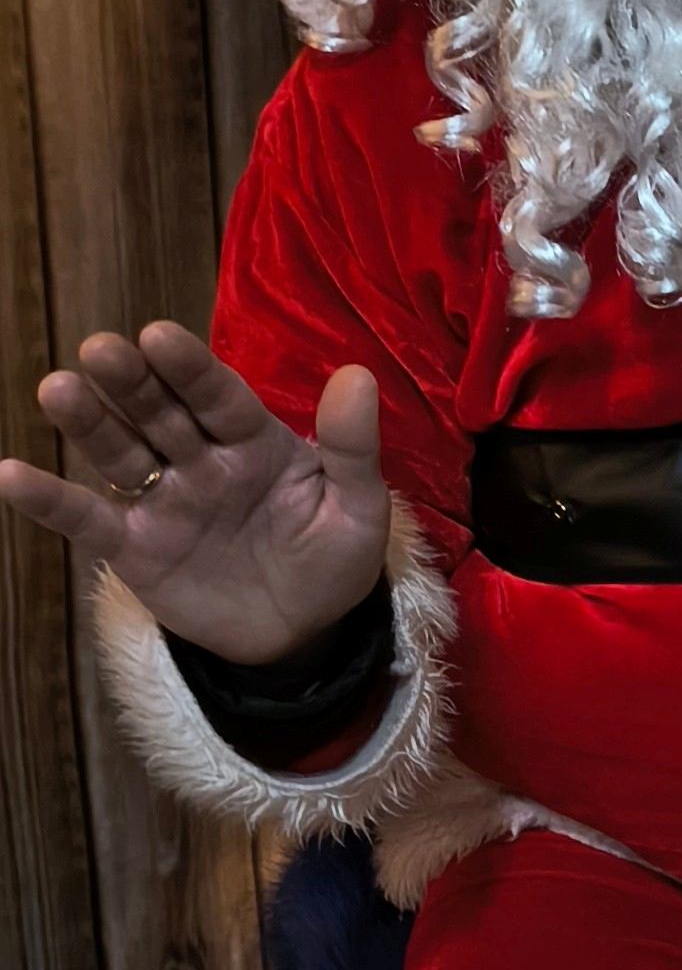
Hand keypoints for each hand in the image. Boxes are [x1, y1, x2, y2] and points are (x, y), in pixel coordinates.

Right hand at [0, 324, 390, 658]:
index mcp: (253, 438)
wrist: (303, 634)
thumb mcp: (358, 508)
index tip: (158, 335)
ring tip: (57, 389)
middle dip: (131, 380)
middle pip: (158, 411)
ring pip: (118, 452)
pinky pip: (88, 520)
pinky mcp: (133, 547)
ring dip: (87, 422)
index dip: (189, 368)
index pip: (217, 395)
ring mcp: (162, 499)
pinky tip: (11, 475)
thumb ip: (351, 447)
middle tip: (100, 348)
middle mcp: (199, 458)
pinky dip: (49, 500)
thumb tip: (359, 374)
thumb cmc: (331, 559)